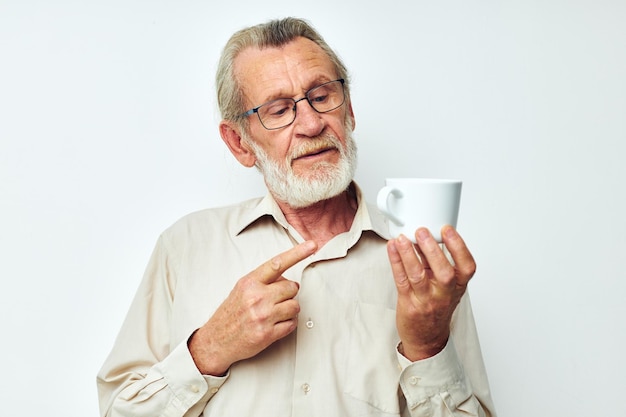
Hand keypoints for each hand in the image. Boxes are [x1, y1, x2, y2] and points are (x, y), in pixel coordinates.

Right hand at [188, 240, 316, 374]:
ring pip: (295, 306)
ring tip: (275, 313)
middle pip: (292, 288)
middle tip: (277, 300)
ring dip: (290, 310)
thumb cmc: (230, 313)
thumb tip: (285, 277)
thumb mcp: (241, 289)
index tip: (311, 245)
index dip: (297, 253)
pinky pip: (292, 324)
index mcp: (250, 282)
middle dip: (289, 293)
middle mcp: (257, 297)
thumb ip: (263, 281)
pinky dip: (288, 324)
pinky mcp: (268, 334)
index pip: (278, 263)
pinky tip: (275, 325)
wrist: (216, 340)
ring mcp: (263, 316)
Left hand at [387, 226, 475, 360]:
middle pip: (444, 272)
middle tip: (422, 231)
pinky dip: (396, 262)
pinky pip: (401, 280)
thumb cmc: (437, 308)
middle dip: (433, 250)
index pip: (467, 267)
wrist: (427, 338)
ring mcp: (426, 300)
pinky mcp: (409, 304)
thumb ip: (438, 262)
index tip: (447, 230)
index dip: (459, 247)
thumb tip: (427, 234)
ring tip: (403, 239)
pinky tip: (393, 248)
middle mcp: (445, 294)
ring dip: (409, 254)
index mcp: (459, 286)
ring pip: (418, 276)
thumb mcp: (447, 287)